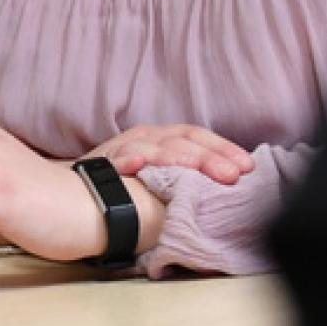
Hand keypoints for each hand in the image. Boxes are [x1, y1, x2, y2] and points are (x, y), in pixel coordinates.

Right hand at [88, 124, 253, 183]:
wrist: (78, 189)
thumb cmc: (127, 185)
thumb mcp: (162, 173)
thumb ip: (189, 174)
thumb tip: (230, 185)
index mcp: (163, 138)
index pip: (198, 136)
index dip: (223, 148)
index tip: (248, 167)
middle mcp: (145, 138)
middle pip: (181, 141)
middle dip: (209, 157)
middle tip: (231, 175)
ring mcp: (123, 150)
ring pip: (152, 148)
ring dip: (175, 157)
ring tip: (194, 166)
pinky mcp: (101, 165)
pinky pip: (115, 162)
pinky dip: (127, 161)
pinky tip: (137, 165)